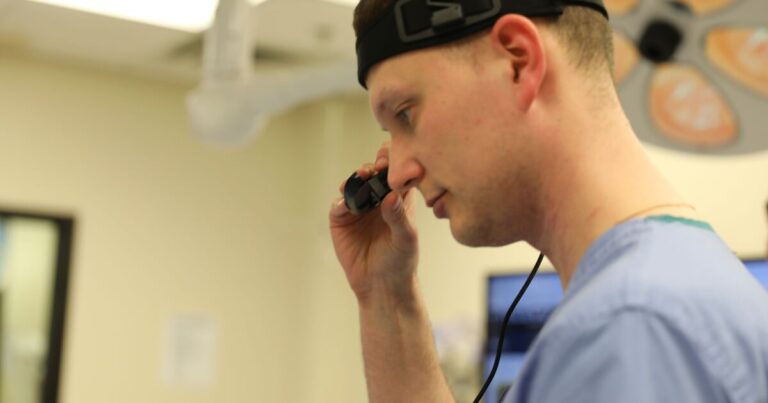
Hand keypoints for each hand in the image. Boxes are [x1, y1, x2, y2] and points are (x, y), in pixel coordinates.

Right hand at [329, 143, 418, 302]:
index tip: (391, 164)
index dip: (393, 163)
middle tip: (375, 168)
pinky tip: (347, 203)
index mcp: (398, 199)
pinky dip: (341, 201)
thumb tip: (391, 196)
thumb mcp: (406, 238)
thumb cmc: (401, 260)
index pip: (396, 174)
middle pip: (373, 174)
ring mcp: (358, 208)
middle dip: (373, 167)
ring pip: (355, 185)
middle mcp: (377, 199)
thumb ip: (399, 216)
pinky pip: (339, 204)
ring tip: (361, 177)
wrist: (381, 284)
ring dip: (356, 178)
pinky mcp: (341, 220)